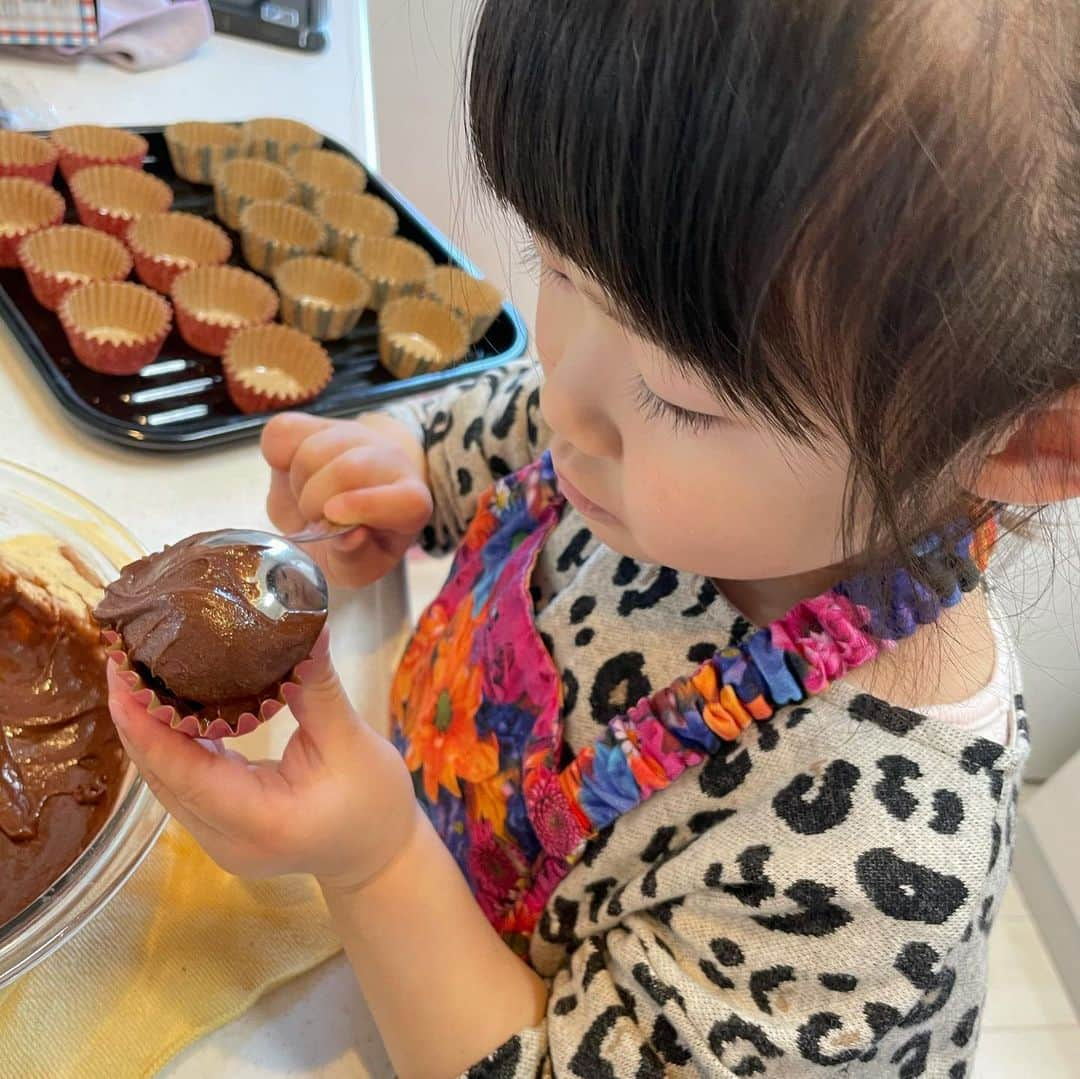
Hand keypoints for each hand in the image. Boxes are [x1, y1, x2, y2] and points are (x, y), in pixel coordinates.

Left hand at [106, 631, 418, 891]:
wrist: (379, 855)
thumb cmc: (375, 803)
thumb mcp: (352, 741)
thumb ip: (317, 686)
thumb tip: (304, 623)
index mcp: (258, 821)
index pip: (182, 772)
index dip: (145, 724)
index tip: (122, 675)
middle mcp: (224, 838)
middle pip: (162, 775)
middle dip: (135, 716)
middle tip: (124, 655)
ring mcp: (217, 838)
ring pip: (166, 779)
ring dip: (147, 727)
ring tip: (136, 670)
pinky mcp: (220, 827)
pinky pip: (183, 780)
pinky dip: (171, 742)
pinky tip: (167, 701)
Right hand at [261, 412, 432, 588]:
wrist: (346, 500)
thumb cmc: (356, 540)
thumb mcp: (358, 566)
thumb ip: (354, 558)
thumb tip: (350, 538)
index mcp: (411, 504)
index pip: (407, 499)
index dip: (371, 505)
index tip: (333, 514)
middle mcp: (391, 461)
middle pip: (350, 468)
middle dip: (316, 501)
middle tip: (313, 520)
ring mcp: (355, 435)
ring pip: (314, 449)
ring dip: (297, 484)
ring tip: (306, 501)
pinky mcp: (317, 423)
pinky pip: (284, 432)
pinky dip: (276, 458)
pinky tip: (291, 475)